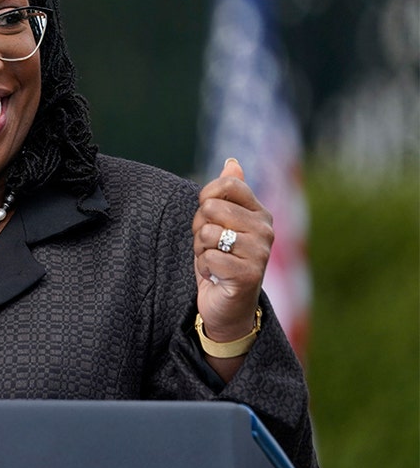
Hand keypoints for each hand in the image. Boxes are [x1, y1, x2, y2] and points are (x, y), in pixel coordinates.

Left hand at [191, 158, 272, 345]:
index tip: (209, 218)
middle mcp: (266, 229)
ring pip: (208, 232)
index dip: (205, 199)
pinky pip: (208, 257)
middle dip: (200, 229)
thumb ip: (227, 193)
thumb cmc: (222, 260)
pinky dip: (204, 269)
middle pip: (211, 208)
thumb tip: (232, 161)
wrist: (227, 305)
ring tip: (215, 261)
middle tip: (212, 247)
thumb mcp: (220, 223)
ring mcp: (260, 252)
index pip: (226, 185)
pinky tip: (217, 277)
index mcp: (260, 212)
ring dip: (201, 250)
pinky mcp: (249, 274)